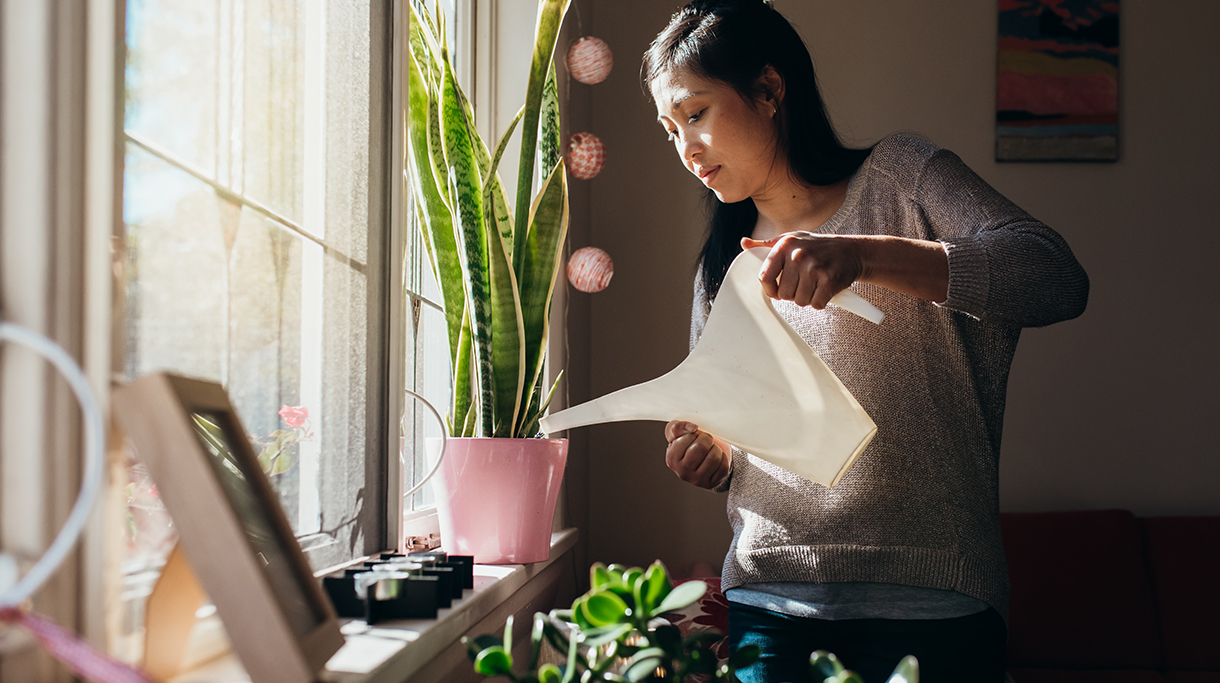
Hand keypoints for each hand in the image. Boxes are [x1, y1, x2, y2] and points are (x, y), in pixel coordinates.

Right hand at [664, 420, 730, 488]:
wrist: (703, 458)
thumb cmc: (690, 444)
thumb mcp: (678, 434)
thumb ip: (677, 427)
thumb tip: (692, 428)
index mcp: (672, 458)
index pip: (686, 438)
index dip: (694, 433)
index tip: (694, 436)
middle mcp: (682, 472)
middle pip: (700, 448)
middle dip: (707, 439)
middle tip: (706, 440)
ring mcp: (697, 480)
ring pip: (713, 458)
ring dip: (716, 449)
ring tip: (712, 448)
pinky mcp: (711, 483)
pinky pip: (723, 467)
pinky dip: (723, 459)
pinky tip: (717, 458)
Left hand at [741, 233, 865, 308]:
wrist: (851, 250)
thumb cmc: (817, 247)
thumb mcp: (791, 240)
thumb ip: (766, 244)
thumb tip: (744, 243)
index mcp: (785, 245)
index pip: (764, 277)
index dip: (770, 289)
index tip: (777, 290)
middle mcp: (798, 255)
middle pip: (783, 294)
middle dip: (793, 293)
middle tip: (804, 282)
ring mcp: (814, 268)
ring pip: (799, 301)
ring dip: (807, 297)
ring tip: (815, 284)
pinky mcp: (829, 281)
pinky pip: (816, 304)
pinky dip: (821, 301)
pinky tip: (825, 289)